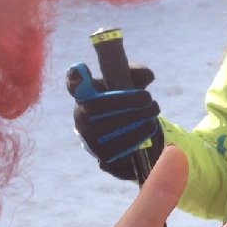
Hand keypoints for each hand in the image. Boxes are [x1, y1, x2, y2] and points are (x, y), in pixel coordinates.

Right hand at [67, 61, 162, 180]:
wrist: (122, 132)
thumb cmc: (124, 101)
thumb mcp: (129, 83)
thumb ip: (137, 74)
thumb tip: (148, 76)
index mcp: (85, 96)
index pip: (73, 85)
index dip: (75, 78)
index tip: (80, 68)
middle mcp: (81, 118)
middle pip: (97, 110)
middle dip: (128, 104)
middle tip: (151, 101)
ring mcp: (90, 140)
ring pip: (109, 134)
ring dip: (136, 125)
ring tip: (153, 116)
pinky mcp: (103, 158)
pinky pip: (119, 153)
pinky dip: (138, 140)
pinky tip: (149, 130)